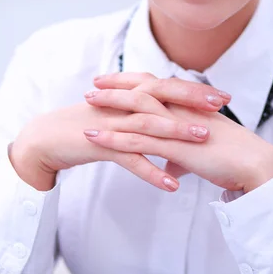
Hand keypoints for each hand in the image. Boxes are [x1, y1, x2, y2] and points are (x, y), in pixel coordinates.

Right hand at [10, 79, 229, 191]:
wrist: (49, 138)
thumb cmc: (88, 127)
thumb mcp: (120, 118)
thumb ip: (145, 120)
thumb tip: (173, 127)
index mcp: (130, 96)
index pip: (167, 89)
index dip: (194, 92)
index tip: (223, 96)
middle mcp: (123, 104)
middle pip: (161, 97)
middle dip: (192, 100)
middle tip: (221, 105)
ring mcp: (112, 123)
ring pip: (148, 125)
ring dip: (176, 132)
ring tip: (203, 139)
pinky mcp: (101, 144)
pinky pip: (129, 158)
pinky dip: (151, 171)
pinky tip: (171, 185)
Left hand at [85, 74, 272, 191]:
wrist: (255, 163)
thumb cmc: (234, 156)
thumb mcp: (204, 152)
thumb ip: (183, 154)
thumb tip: (171, 165)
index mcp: (189, 106)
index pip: (157, 85)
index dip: (135, 80)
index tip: (116, 79)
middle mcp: (181, 109)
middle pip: (143, 89)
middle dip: (116, 86)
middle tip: (94, 85)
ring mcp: (177, 126)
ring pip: (136, 110)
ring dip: (109, 107)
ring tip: (86, 105)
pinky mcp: (174, 145)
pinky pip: (138, 139)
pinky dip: (113, 137)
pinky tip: (95, 137)